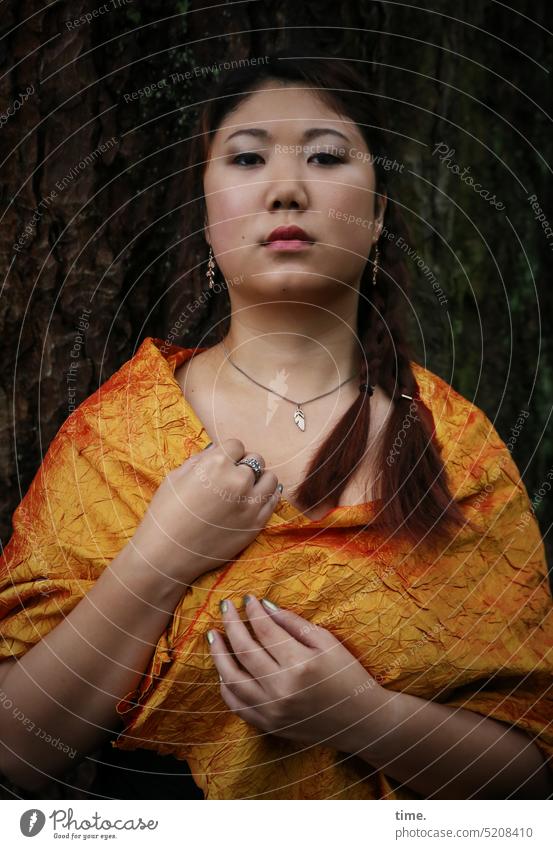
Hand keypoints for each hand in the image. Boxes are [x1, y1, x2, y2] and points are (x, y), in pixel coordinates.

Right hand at [130, 439, 280, 584]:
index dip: (228, 453)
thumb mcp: (176, 476)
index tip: (222, 464)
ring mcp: (251, 504)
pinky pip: (273, 500)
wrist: (167, 555)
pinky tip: (252, 501)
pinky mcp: (257, 524)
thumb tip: (217, 450)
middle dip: (244, 465)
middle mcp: (238, 481)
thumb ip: (201, 459)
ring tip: (244, 489)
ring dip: (259, 480)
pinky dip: (265, 497)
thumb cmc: (165, 514)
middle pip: (255, 460)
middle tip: (230, 479)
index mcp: (216, 464)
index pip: (237, 445)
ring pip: (270, 479)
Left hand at [207, 595, 390, 752]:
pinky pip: (236, 705)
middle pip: (244, 651)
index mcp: (300, 665)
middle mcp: (281, 689)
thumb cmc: (348, 675)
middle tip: (224, 607)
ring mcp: (272, 711)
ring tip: (215, 636)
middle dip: (231, 624)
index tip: (247, 597)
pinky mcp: (268, 726)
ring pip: (232, 679)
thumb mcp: (327, 642)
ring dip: (219, 654)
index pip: (265, 631)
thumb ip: (293, 623)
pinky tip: (224, 668)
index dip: (253, 611)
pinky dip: (226, 685)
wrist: (361, 721)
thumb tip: (263, 605)